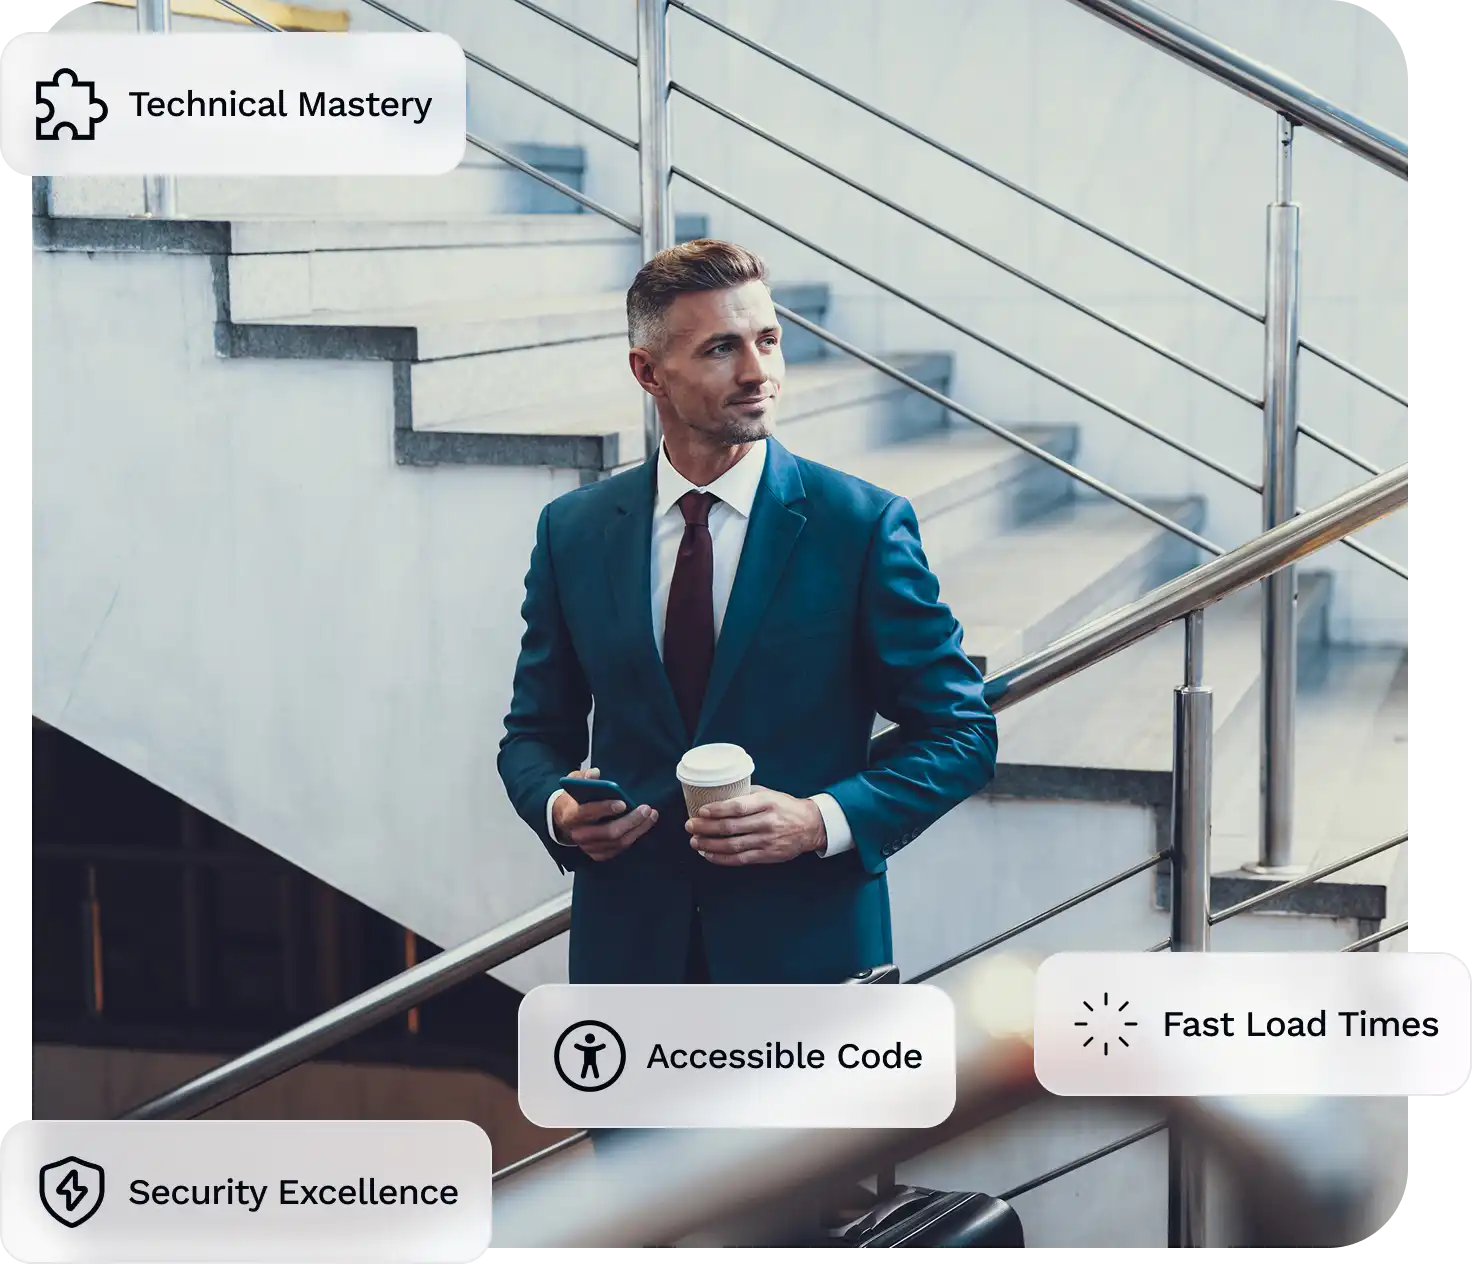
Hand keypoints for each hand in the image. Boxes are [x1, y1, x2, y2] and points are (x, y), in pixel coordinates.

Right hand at [552, 767, 658, 861]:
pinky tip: (644, 825)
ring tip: (651, 815)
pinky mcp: (598, 854)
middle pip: (608, 832)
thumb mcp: (575, 782)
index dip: (605, 808)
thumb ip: (584, 776)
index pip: (587, 813)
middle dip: (630, 820)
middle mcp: (579, 835)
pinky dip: (634, 837)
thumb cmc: (575, 799)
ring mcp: (589, 847)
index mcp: (571, 815)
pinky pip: (620, 848)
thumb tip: (595, 774)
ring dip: (638, 829)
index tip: (623, 803)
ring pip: (618, 842)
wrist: (564, 821)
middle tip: (646, 809)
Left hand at [687, 786, 826, 865]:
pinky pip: (740, 859)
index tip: (700, 811)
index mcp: (767, 803)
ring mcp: (767, 841)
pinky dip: (721, 858)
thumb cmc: (785, 807)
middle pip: (731, 827)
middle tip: (689, 826)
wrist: (810, 826)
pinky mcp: (767, 856)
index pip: (738, 807)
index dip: (717, 810)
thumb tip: (719, 795)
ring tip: (695, 842)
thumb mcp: (769, 794)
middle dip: (706, 828)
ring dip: (710, 845)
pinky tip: (709, 855)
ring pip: (732, 846)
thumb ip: (746, 795)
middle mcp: (767, 822)